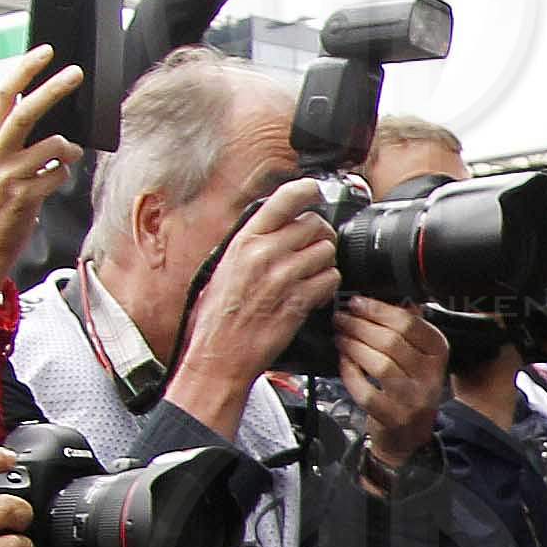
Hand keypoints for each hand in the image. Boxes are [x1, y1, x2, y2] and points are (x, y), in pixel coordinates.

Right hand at [0, 49, 88, 291]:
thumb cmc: (1, 199)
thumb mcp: (3, 162)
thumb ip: (22, 138)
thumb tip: (53, 112)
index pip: (3, 95)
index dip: (24, 71)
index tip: (46, 52)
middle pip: (25, 113)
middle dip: (52, 90)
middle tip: (75, 73)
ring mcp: (8, 176)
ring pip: (51, 147)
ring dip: (68, 148)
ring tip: (68, 154)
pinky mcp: (24, 197)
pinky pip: (58, 176)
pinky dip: (64, 176)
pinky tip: (55, 182)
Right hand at [174, 180, 336, 406]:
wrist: (218, 355)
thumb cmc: (216, 317)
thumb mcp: (223, 267)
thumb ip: (249, 244)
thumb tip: (272, 227)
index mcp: (245, 240)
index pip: (284, 199)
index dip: (306, 191)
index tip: (314, 193)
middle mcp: (265, 253)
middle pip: (315, 225)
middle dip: (321, 235)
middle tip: (315, 247)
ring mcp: (284, 277)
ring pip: (327, 251)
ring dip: (326, 262)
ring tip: (312, 274)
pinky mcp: (299, 301)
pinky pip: (330, 280)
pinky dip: (329, 285)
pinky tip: (316, 293)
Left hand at [334, 300, 448, 463]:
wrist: (409, 435)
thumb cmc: (409, 388)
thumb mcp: (419, 356)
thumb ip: (407, 328)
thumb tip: (384, 298)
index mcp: (438, 353)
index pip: (409, 323)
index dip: (378, 310)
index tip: (357, 302)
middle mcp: (431, 376)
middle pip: (392, 341)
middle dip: (360, 325)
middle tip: (341, 319)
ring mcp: (413, 399)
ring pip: (380, 364)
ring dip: (353, 346)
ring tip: (340, 338)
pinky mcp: (393, 417)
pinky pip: (367, 391)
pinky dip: (350, 374)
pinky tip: (344, 363)